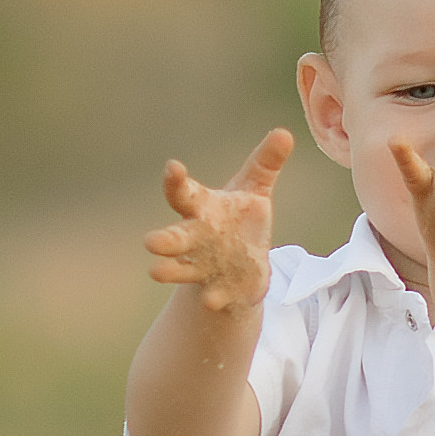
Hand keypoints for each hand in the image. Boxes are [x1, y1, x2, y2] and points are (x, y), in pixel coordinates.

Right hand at [144, 128, 293, 313]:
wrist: (243, 265)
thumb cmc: (240, 218)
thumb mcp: (254, 188)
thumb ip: (266, 162)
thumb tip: (284, 133)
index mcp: (202, 208)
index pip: (184, 193)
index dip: (176, 181)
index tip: (172, 168)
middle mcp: (197, 237)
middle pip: (176, 237)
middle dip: (164, 239)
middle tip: (150, 241)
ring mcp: (205, 265)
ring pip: (183, 269)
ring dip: (171, 271)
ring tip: (155, 272)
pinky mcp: (221, 288)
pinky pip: (215, 294)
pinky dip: (213, 297)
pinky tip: (211, 301)